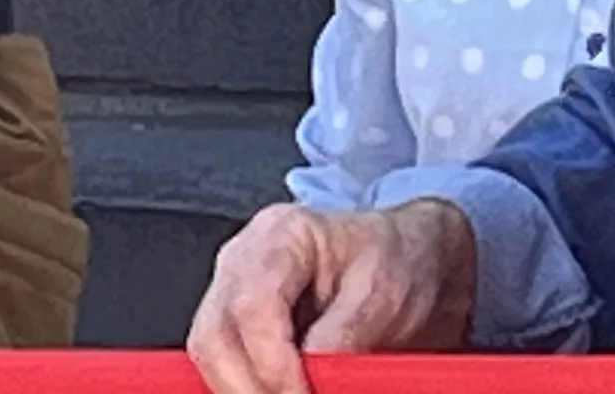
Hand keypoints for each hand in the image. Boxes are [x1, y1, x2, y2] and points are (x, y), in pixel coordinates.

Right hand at [187, 200, 480, 389]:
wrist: (404, 258)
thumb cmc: (394, 261)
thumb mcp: (382, 296)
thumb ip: (343, 340)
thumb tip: (316, 384)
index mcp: (280, 236)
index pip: (252, 307)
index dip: (273, 366)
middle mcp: (243, 259)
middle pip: (214, 335)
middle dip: (250, 388)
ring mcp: (231, 288)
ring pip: (210, 354)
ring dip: (246, 390)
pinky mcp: (237, 321)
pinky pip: (222, 363)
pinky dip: (249, 387)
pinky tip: (282, 391)